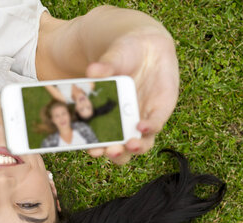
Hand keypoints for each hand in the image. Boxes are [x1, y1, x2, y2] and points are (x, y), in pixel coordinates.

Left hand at [85, 28, 178, 163]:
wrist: (123, 54)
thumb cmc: (133, 51)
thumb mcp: (125, 50)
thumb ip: (111, 60)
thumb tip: (92, 70)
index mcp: (159, 101)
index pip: (158, 120)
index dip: (150, 127)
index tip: (139, 126)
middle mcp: (144, 117)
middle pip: (141, 143)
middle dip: (128, 149)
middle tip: (114, 149)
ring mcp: (126, 123)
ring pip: (123, 146)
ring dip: (111, 152)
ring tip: (96, 151)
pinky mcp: (108, 123)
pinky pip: (103, 136)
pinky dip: (95, 140)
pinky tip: (83, 141)